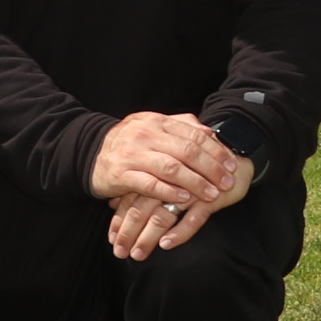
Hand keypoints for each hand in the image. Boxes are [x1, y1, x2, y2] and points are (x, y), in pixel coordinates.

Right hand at [90, 112, 239, 217]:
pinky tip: (184, 199)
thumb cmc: (129, 143)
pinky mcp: (121, 174)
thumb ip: (181, 126)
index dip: (216, 151)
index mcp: (156, 122)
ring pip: (171, 168)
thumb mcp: (153, 126)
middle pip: (187, 151)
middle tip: (227, 182)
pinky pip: (150, 185)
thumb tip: (210, 132)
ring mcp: (132, 155)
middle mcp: (145, 135)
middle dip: (211, 168)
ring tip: (211, 194)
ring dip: (195, 182)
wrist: (89, 153)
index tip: (231, 165)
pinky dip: (169, 192)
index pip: (194, 135)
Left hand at [106, 142, 252, 261]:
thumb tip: (111, 203)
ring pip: (163, 215)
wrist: (233, 159)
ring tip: (138, 253)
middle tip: (120, 252)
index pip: (130, 199)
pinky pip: (193, 218)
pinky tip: (166, 244)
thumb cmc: (193, 171)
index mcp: (155, 175)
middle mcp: (168, 182)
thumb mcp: (164, 179)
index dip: (119, 220)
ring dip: (148, 236)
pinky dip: (179, 231)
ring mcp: (189, 190)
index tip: (112, 240)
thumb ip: (139, 190)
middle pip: (142, 208)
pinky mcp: (210, 197)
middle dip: (129, 232)